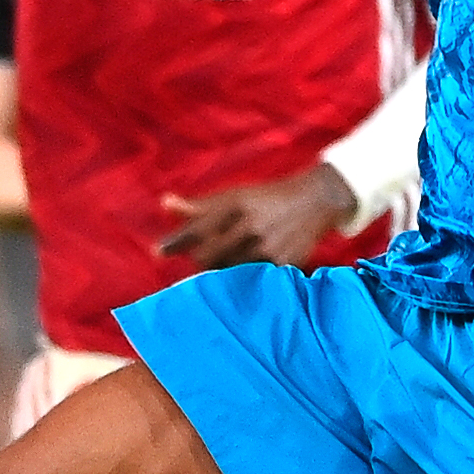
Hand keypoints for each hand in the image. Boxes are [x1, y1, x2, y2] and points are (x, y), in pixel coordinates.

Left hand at [156, 164, 354, 269]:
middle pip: (208, 255)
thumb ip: (200, 205)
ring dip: (223, 268)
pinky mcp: (284, 263)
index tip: (157, 252)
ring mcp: (267, 246)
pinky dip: (245, 276)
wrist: (315, 200)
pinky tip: (248, 268)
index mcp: (236, 203)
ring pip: (228, 270)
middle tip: (203, 256)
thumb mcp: (235, 195)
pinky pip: (253, 278)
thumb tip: (165, 203)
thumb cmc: (266, 198)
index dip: (175, 242)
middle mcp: (250, 224)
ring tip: (232, 258)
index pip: (196, 228)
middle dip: (200, 259)